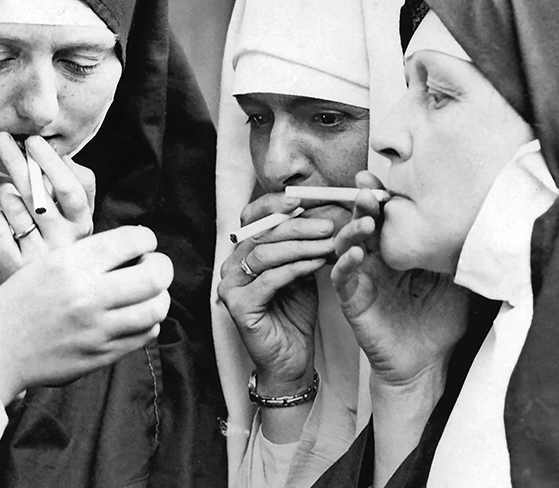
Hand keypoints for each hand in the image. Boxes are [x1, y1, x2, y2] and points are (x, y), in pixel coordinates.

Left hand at [0, 132, 95, 281]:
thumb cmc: (62, 247)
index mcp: (82, 226)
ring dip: (5, 192)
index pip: (69, 189)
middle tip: (2, 140)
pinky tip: (0, 216)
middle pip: (37, 195)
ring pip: (13, 211)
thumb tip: (65, 157)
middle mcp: (63, 244)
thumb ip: (79, 187)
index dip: (50, 163)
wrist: (49, 300)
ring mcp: (37, 259)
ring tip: (7, 189)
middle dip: (17, 162)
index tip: (33, 141)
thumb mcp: (80, 220)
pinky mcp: (13, 271)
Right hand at [0, 226, 171, 403]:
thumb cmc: (17, 303)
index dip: (146, 238)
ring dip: (159, 295)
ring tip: (149, 292)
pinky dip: (149, 321)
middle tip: (154, 264)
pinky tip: (136, 314)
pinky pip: (144, 334)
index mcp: (70, 264)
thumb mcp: (46, 263)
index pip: (131, 241)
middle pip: (154, 275)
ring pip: (156, 307)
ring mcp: (97, 329)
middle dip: (162, 265)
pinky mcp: (101, 356)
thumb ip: (88, 255)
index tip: (143, 242)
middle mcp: (87, 295)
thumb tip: (132, 247)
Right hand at [218, 192, 334, 393]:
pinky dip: (295, 268)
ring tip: (328, 242)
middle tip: (328, 224)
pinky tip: (317, 263)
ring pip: (264, 253)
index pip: (251, 217)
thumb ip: (300, 244)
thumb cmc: (295, 313)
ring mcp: (230, 285)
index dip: (275, 205)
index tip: (305, 199)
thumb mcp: (299, 269)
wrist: (291, 360)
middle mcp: (230, 265)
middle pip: (261, 233)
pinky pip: (269, 279)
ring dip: (300, 245)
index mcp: (241, 252)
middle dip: (298, 226)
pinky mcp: (238, 306)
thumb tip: (319, 210)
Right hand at [331, 171, 470, 386]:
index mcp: (396, 250)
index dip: (380, 197)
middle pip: (362, 223)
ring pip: (345, 244)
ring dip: (352, 230)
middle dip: (363, 204)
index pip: (385, 217)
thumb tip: (476, 223)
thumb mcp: (455, 282)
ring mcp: (361, 277)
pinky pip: (341, 276)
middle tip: (367, 191)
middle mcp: (375, 259)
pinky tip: (356, 254)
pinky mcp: (351, 299)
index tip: (379, 179)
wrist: (428, 364)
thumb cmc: (440, 322)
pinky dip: (344, 262)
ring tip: (366, 222)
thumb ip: (453, 254)